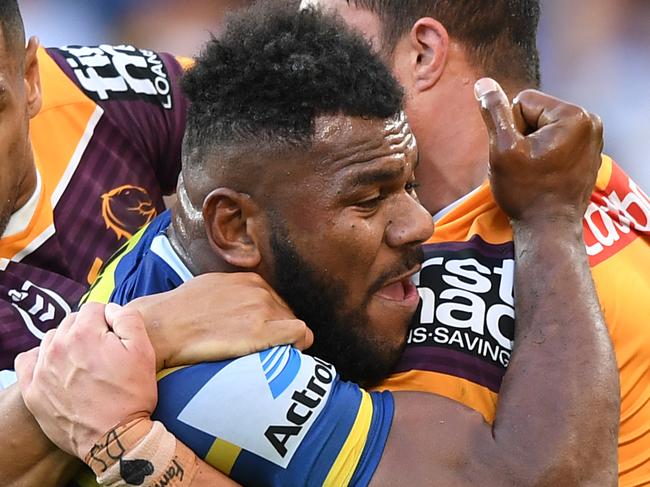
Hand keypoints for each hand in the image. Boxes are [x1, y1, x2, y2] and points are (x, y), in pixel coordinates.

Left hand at [15, 303, 156, 459]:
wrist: (115, 438)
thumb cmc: (132, 394)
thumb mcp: (144, 350)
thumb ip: (128, 318)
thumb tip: (112, 310)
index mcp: (84, 333)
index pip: (94, 309)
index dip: (110, 321)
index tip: (117, 339)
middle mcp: (57, 347)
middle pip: (72, 322)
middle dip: (89, 332)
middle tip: (105, 354)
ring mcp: (42, 369)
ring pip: (53, 339)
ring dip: (68, 344)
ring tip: (85, 364)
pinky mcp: (33, 390)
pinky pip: (28, 360)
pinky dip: (41, 358)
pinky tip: (57, 368)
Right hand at [127, 272, 313, 369]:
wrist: (163, 326)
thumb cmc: (180, 311)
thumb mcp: (211, 288)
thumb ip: (233, 293)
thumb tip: (238, 306)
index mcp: (250, 281)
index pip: (277, 302)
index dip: (273, 321)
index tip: (262, 336)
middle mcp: (260, 292)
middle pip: (287, 314)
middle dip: (280, 331)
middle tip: (262, 350)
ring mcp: (262, 310)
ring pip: (295, 326)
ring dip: (286, 342)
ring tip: (265, 356)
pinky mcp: (262, 332)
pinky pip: (300, 335)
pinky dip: (298, 345)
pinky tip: (284, 355)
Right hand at [474, 77, 602, 224]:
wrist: (547, 229)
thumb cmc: (525, 191)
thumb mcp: (502, 149)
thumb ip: (494, 111)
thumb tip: (483, 83)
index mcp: (574, 116)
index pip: (523, 101)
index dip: (510, 128)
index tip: (518, 155)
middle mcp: (590, 123)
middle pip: (535, 113)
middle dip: (522, 136)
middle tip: (524, 165)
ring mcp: (592, 139)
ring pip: (542, 129)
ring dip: (530, 147)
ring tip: (533, 172)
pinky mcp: (588, 154)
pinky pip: (554, 142)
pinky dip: (543, 156)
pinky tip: (542, 176)